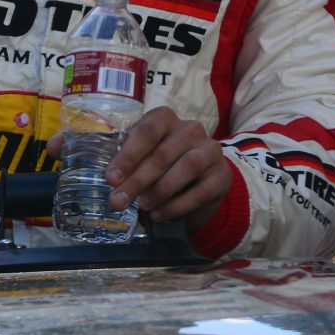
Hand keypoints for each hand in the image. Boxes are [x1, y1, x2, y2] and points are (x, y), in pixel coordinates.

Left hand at [106, 106, 233, 229]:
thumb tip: (113, 186)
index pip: (148, 131)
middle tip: (118, 201)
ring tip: (144, 207)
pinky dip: (177, 206)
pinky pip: (202, 190)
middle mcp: (191, 130)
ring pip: (188, 166)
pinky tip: (160, 214)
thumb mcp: (143, 161)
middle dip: (138, 180)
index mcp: (166, 119)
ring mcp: (210, 150)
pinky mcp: (222, 175)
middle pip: (163, 153)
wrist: (200, 186)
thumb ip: (129, 168)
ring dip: (161, 190)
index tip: (111, 179)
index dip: (128, 155)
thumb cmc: (163, 168)